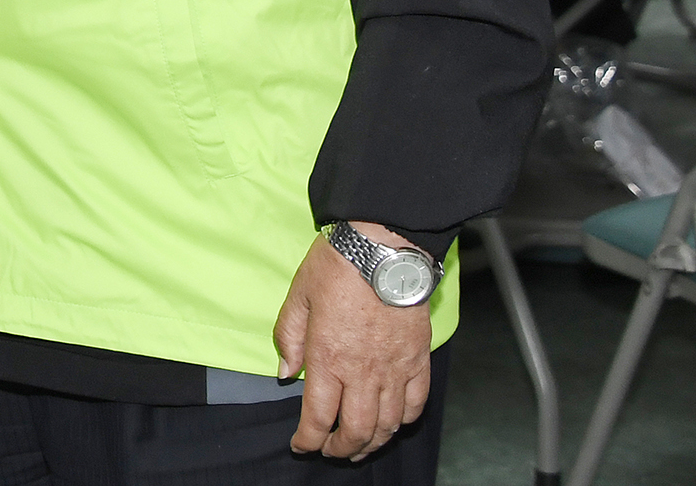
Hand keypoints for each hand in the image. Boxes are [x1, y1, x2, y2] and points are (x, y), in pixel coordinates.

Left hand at [274, 228, 432, 461]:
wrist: (383, 248)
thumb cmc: (337, 266)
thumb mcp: (298, 296)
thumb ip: (288, 337)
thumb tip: (284, 374)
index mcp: (327, 356)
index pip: (318, 415)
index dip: (308, 440)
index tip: (301, 446)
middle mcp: (363, 371)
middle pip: (356, 430)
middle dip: (341, 450)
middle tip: (331, 452)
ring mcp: (395, 368)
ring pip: (387, 424)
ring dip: (373, 443)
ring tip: (360, 447)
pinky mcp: (418, 359)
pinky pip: (415, 403)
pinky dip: (404, 420)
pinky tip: (392, 422)